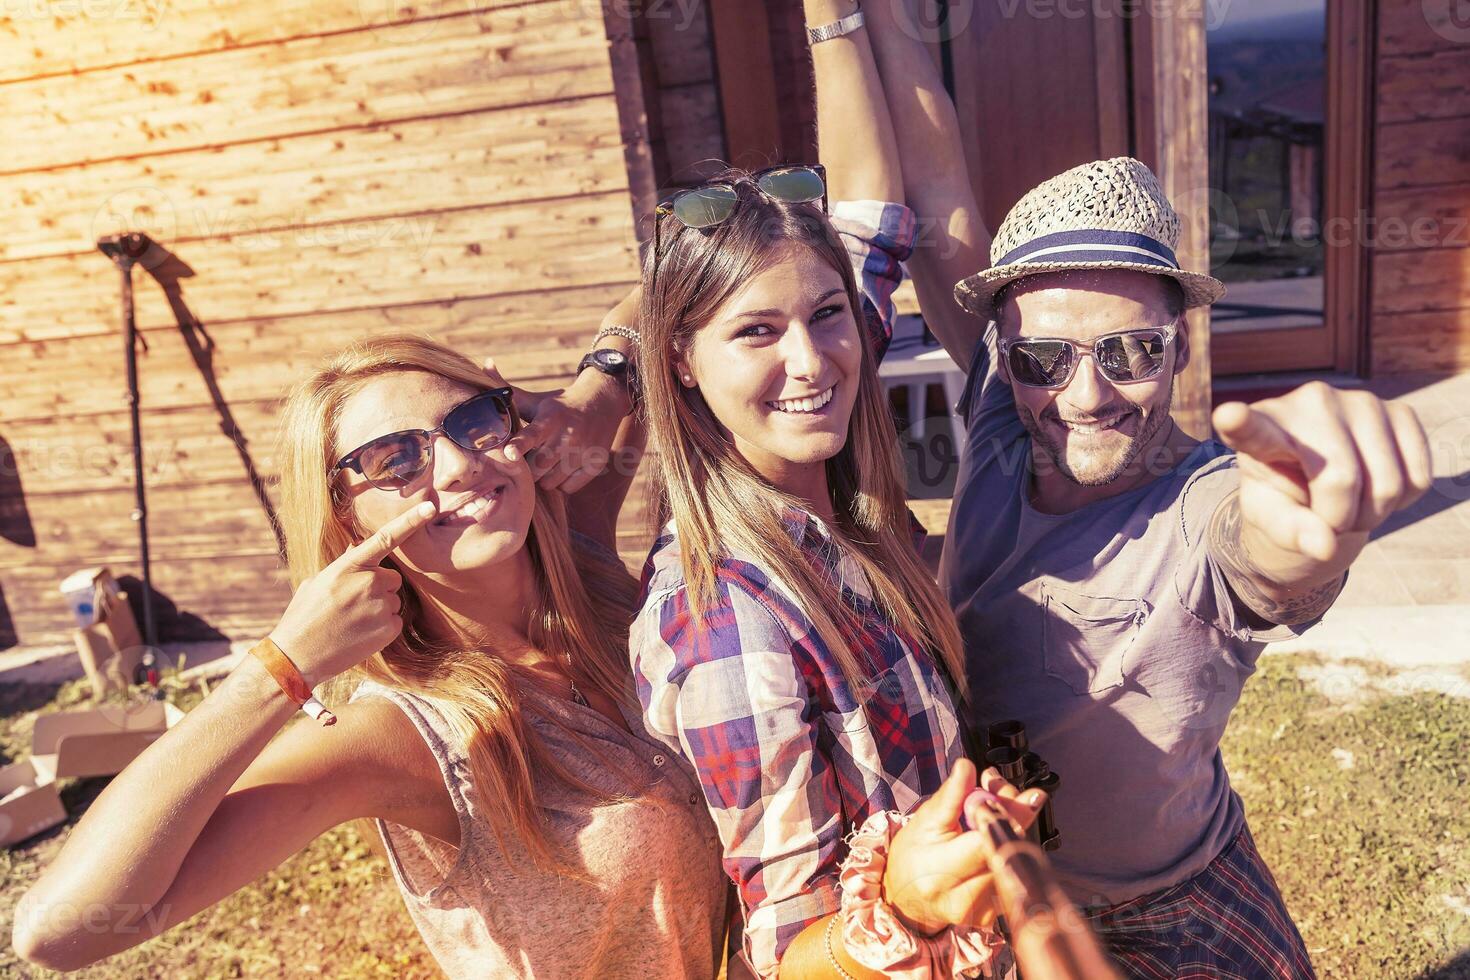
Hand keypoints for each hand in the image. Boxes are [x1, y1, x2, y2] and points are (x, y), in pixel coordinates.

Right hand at [268, 501, 436, 685]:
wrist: (297, 656)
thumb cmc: (304, 616)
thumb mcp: (318, 581)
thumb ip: (344, 564)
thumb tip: (358, 548)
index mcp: (349, 565)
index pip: (385, 538)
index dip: (410, 520)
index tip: (430, 507)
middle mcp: (369, 582)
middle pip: (391, 578)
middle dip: (378, 588)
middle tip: (351, 604)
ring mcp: (381, 605)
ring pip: (393, 600)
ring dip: (379, 608)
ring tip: (351, 622)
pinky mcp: (389, 628)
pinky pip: (395, 621)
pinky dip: (382, 628)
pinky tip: (359, 635)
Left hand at [483, 356, 629, 493]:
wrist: (602, 401)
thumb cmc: (558, 405)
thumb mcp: (535, 399)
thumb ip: (506, 390)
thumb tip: (484, 364)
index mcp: (549, 419)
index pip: (531, 435)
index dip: (519, 445)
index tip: (509, 452)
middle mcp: (568, 436)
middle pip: (537, 467)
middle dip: (528, 468)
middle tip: (530, 458)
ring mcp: (583, 451)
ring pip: (551, 482)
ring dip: (544, 477)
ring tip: (548, 462)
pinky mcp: (595, 463)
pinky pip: (568, 488)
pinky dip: (562, 483)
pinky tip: (563, 467)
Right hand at [883, 760, 1045, 933]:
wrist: (907, 898)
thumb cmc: (914, 855)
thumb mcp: (925, 819)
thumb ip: (951, 795)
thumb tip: (967, 767)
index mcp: (939, 871)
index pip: (985, 843)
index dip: (1006, 816)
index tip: (1024, 794)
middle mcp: (963, 897)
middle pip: (1007, 851)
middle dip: (1012, 814)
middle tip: (1002, 790)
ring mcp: (981, 910)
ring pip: (1014, 861)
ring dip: (1011, 830)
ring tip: (993, 811)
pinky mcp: (993, 915)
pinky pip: (1012, 874)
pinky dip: (1008, 850)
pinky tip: (993, 839)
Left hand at [1213, 382, 1432, 574]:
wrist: (1322, 480)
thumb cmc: (1285, 496)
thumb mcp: (1273, 518)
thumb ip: (1291, 532)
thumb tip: (1325, 546)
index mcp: (1261, 429)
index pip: (1250, 428)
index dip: (1240, 423)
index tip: (1228, 417)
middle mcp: (1309, 402)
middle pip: (1342, 480)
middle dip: (1340, 518)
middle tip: (1328, 517)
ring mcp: (1359, 401)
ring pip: (1387, 483)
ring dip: (1373, 514)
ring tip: (1349, 502)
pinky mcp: (1401, 411)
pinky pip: (1418, 478)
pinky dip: (1402, 501)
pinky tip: (1375, 486)